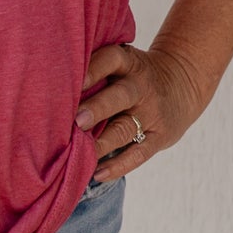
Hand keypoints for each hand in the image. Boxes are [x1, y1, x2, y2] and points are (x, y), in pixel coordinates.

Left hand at [75, 43, 211, 183]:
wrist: (182, 83)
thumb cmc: (134, 74)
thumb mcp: (124, 61)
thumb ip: (96, 68)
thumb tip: (50, 83)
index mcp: (128, 63)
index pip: (111, 60)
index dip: (92, 69)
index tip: (73, 80)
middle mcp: (141, 87)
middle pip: (119, 96)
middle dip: (97, 108)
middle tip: (76, 120)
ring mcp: (151, 113)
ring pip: (125, 129)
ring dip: (102, 141)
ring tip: (81, 153)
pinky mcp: (159, 137)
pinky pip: (138, 154)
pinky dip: (118, 166)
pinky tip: (98, 173)